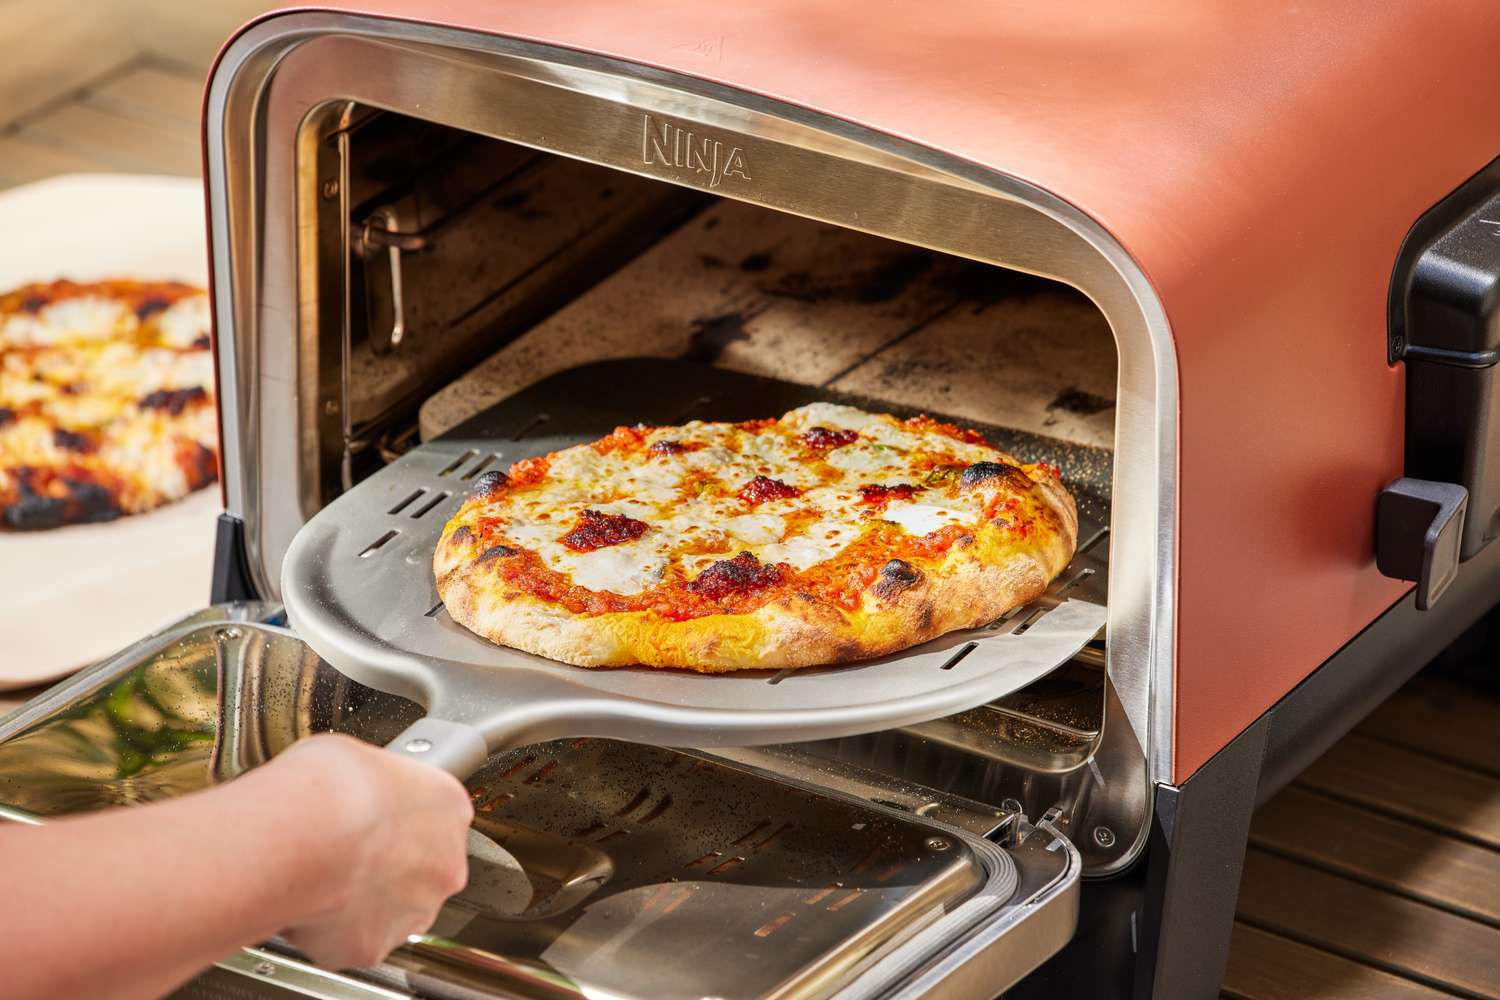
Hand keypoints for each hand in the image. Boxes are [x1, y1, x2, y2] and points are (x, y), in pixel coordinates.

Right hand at [256, 734, 473, 968]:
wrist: (304, 831)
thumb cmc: (329, 786)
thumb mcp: (359, 755)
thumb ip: (374, 784)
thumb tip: (357, 785)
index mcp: (449, 807)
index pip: (434, 819)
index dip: (398, 823)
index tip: (374, 821)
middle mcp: (444, 864)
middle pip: (420, 871)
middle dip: (385, 868)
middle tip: (343, 853)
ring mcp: (414, 909)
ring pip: (390, 910)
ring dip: (361, 901)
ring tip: (320, 877)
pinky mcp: (375, 946)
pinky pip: (352, 940)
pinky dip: (329, 929)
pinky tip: (308, 905)